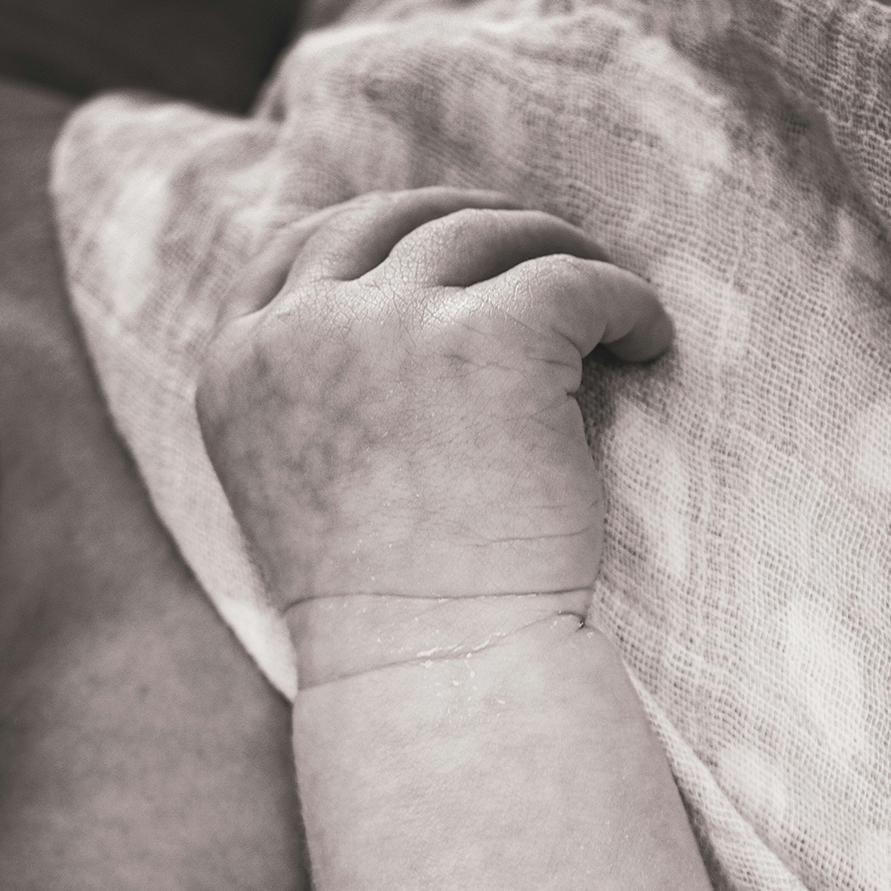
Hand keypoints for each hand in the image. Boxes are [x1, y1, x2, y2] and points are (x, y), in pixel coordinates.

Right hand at [197, 187, 671, 611]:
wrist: (437, 669)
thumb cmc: (389, 608)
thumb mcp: (308, 488)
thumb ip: (322, 398)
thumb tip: (402, 335)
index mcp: (242, 366)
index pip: (299, 245)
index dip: (381, 232)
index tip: (442, 246)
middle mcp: (303, 330)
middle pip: (396, 219)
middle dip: (473, 223)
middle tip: (538, 251)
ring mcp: (392, 327)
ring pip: (489, 232)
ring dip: (557, 249)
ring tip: (608, 300)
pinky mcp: (492, 339)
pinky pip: (574, 277)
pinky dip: (623, 298)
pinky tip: (647, 340)